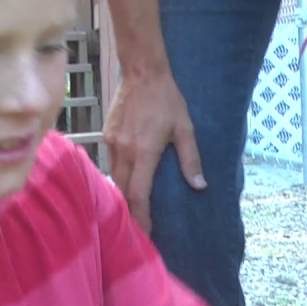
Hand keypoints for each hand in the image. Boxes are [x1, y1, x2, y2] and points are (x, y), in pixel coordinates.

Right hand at [103, 68, 204, 232]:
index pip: (138, 194)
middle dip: (130, 211)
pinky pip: (111, 163)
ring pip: (114, 178)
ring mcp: (112, 143)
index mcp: (144, 152)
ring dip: (123, 195)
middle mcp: (124, 151)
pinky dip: (119, 176)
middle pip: (122, 191)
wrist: (142, 72)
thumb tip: (199, 186)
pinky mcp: (107, 136)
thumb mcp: (185, 129)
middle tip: (139, 228)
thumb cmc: (167, 100)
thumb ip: (191, 159)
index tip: (145, 233)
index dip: (141, 217)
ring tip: (133, 209)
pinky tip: (127, 180)